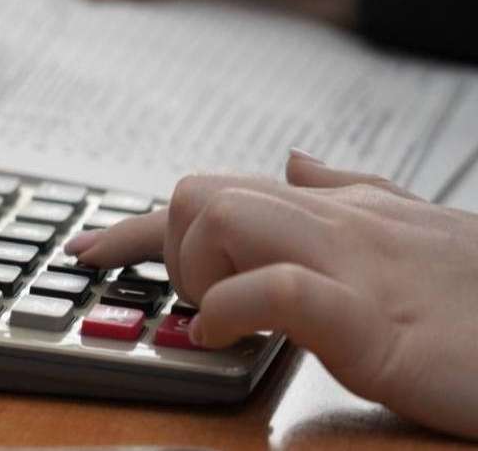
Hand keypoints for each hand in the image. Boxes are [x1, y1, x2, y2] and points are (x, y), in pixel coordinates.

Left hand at [64, 150, 477, 439]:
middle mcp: (333, 224)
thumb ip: (350, 193)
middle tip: (205, 304)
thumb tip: (295, 160)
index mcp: (336, 211)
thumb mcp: (413, 234)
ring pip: (223, 218)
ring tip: (226, 319)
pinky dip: (231, 312)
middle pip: (199, 193)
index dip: (135, 226)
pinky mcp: (372, 320)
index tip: (85, 252)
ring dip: (197, 272)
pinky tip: (226, 340)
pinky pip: (276, 289)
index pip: (214, 195)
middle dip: (169, 248)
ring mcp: (351, 265)